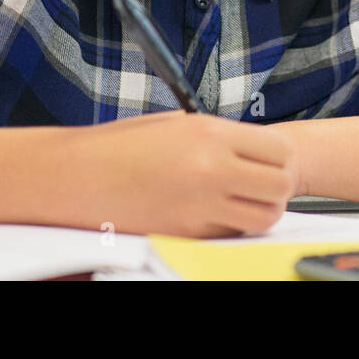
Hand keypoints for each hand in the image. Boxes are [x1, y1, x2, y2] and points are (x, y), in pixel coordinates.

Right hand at [71, 111, 298, 238]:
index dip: (281, 157)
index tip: (271, 159)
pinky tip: (211, 212)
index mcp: (210, 135)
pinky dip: (230, 227)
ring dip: (260, 210)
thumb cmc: (119, 146)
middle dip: (278, 186)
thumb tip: (249, 148)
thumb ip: (218, 136)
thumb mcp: (176, 124)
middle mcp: (212, 171)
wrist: (78, 177)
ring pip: (264, 218)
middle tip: (262, 183)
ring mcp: (201, 206)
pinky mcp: (187, 234)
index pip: (281, 150)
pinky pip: (230, 234)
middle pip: (281, 187)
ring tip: (240, 200)